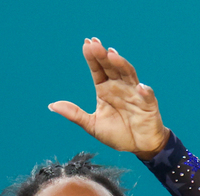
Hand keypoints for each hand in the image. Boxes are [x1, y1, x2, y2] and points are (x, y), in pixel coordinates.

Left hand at [49, 37, 169, 158]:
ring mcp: (135, 94)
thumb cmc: (117, 134)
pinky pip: (147, 96)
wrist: (138, 147)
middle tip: (94, 44)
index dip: (92, 58)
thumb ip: (74, 114)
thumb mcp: (92, 125)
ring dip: (121, 65)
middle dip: (103, 55)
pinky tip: (140, 87)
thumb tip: (52, 105)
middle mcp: (120, 87)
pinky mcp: (148, 105)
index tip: (86, 44)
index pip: (98, 70)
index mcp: (105, 90)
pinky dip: (145, 91)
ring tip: (112, 55)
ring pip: (128, 75)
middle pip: (111, 67)